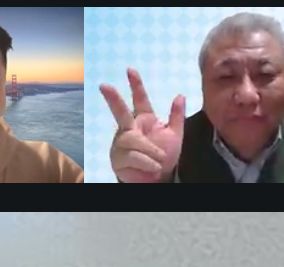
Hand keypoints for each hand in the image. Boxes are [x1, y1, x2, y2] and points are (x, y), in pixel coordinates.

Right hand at [101, 68, 184, 182]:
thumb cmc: (164, 157)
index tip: (130, 70)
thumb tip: (180, 95)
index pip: (139, 99)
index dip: (135, 85)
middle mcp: (129, 129)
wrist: (159, 179)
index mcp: (144, 119)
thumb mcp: (175, 135)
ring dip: (150, 151)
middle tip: (104, 86)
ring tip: (158, 161)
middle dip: (113, 99)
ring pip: (133, 141)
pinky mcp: (117, 159)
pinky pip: (132, 156)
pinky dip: (146, 162)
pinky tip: (152, 168)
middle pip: (120, 112)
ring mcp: (121, 144)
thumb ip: (176, 116)